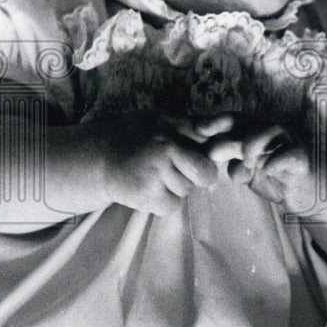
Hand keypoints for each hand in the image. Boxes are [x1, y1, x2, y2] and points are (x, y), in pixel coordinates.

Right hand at [98, 110, 234, 215]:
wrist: (99, 157)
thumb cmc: (136, 135)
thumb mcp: (162, 120)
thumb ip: (192, 124)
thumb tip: (227, 125)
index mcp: (172, 132)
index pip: (209, 150)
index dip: (209, 157)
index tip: (199, 158)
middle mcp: (165, 152)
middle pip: (205, 176)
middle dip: (198, 176)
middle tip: (177, 169)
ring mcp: (155, 175)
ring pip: (187, 191)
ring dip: (177, 188)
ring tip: (155, 176)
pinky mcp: (146, 196)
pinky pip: (172, 206)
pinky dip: (165, 202)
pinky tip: (150, 189)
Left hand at [207, 124, 316, 212]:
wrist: (303, 198)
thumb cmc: (275, 181)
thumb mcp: (247, 172)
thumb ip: (232, 160)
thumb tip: (212, 153)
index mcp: (258, 133)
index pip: (237, 120)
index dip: (218, 121)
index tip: (199, 129)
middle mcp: (273, 134)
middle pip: (251, 122)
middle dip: (230, 134)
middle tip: (213, 153)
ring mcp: (289, 144)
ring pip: (272, 130)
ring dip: (254, 144)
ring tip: (247, 163)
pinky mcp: (302, 159)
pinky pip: (291, 154)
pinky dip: (277, 160)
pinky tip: (267, 171)